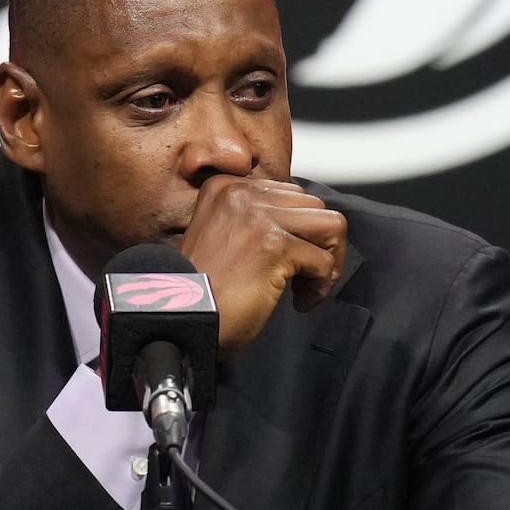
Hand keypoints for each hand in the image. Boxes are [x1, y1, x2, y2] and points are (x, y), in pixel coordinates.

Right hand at [178, 176, 347, 353]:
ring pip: (330, 225)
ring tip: (308, 286)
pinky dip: (321, 285)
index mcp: (226, 188)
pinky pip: (323, 259)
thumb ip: (254, 221)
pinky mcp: (274, 246)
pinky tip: (301, 301)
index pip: (290, 194)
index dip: (300, 231)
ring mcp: (258, 217)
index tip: (291, 261)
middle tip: (303, 277)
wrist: (180, 321)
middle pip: (314, 206)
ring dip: (328, 260)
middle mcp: (241, 194)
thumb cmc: (202, 293)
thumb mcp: (223, 238)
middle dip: (318, 244)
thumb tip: (303, 224)